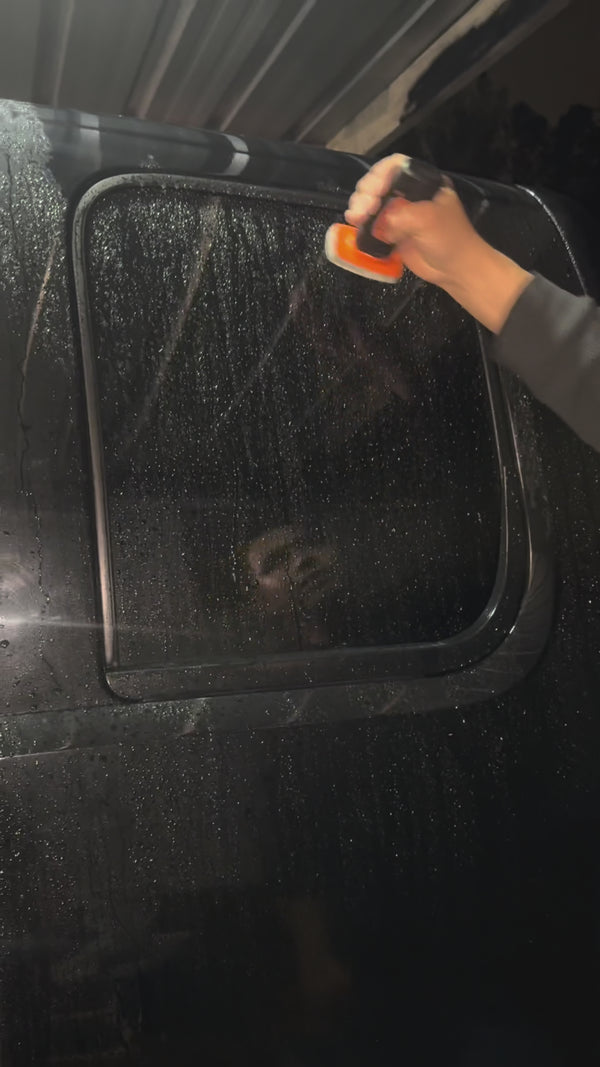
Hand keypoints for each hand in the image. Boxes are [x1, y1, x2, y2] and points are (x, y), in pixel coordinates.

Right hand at [345, 154, 478, 289]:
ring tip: (355, 217)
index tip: (373, 193)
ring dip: (360, 206)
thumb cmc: (449, 238)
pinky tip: (354, 224)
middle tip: (361, 209)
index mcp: (423, 182)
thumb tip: (378, 222)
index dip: (379, 175)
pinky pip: (373, 223)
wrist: (455, 269)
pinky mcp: (393, 232)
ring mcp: (400, 213)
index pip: (395, 167)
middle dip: (366, 192)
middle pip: (379, 183)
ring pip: (373, 201)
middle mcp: (409, 193)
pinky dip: (362, 223)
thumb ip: (401, 215)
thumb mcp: (427, 219)